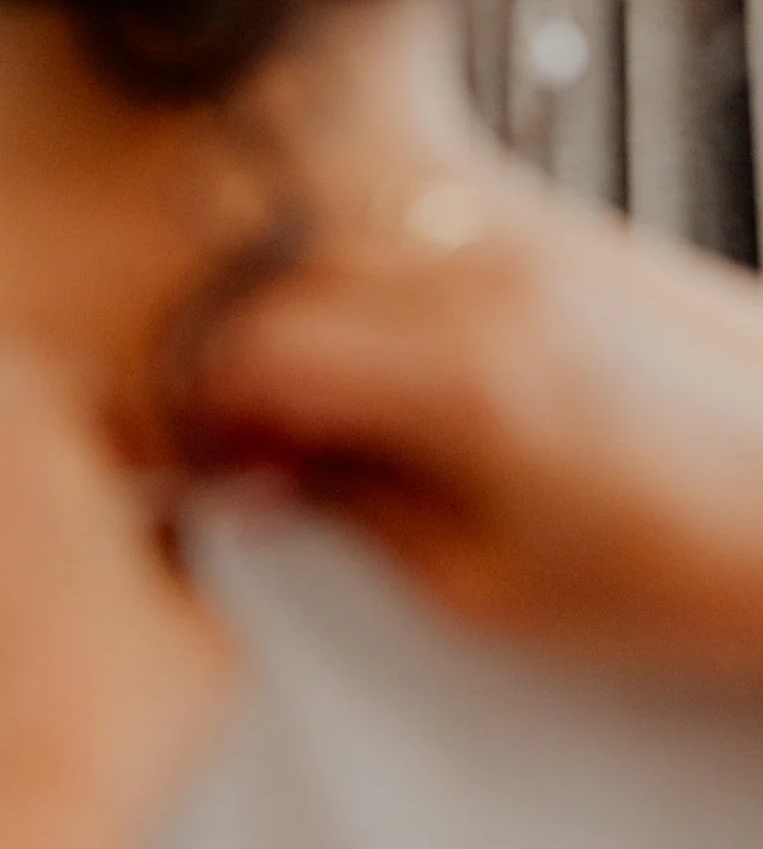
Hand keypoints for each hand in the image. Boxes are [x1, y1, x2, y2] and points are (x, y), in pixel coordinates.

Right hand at [182, 192, 762, 677]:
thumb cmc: (659, 580)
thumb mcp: (476, 584)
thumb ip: (348, 509)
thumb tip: (252, 475)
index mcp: (459, 379)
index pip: (258, 350)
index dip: (196, 410)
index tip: (187, 465)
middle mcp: (481, 291)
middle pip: (283, 290)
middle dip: (236, 370)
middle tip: (236, 460)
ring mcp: (516, 264)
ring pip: (338, 267)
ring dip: (296, 340)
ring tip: (308, 442)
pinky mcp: (543, 266)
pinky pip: (405, 269)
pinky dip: (360, 324)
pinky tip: (377, 407)